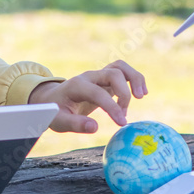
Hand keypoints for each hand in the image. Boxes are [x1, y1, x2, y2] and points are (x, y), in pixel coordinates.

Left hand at [28, 60, 146, 133]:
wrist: (52, 99)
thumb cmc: (55, 110)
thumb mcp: (58, 121)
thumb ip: (75, 124)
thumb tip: (95, 127)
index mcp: (76, 86)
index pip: (98, 92)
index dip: (112, 106)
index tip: (121, 122)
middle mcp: (89, 77)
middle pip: (112, 73)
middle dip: (124, 93)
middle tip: (124, 115)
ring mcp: (98, 76)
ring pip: (120, 67)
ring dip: (134, 79)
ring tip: (141, 96)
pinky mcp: (106, 79)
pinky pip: (123, 71)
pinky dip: (135, 78)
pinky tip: (141, 93)